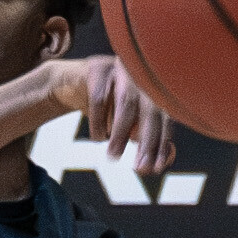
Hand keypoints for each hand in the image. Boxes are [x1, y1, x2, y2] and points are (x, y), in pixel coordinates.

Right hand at [41, 55, 170, 178]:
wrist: (73, 85)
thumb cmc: (108, 109)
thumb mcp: (129, 127)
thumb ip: (149, 143)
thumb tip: (165, 160)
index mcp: (155, 90)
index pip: (165, 119)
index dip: (162, 144)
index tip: (155, 168)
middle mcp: (143, 77)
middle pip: (151, 109)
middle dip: (147, 141)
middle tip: (139, 168)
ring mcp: (121, 69)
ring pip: (126, 102)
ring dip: (121, 134)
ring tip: (113, 157)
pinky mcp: (98, 68)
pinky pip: (99, 98)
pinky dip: (99, 122)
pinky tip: (98, 137)